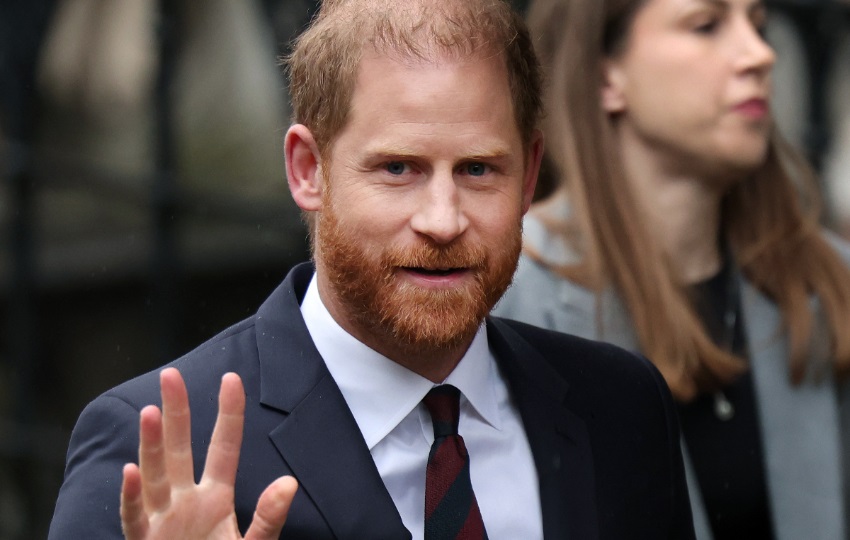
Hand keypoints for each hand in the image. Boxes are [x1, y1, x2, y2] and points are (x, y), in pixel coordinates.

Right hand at [120, 368, 297, 538]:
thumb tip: (289, 483)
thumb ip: (268, 518)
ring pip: (155, 475)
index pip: (223, 447)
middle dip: (177, 413)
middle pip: (180, 449)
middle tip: (171, 374)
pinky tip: (131, 471)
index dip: (228, 413)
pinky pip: (135, 518)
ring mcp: (162, 521)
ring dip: (152, 445)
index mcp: (215, 498)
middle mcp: (184, 501)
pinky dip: (133, 497)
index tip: (232, 377)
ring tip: (152, 411)